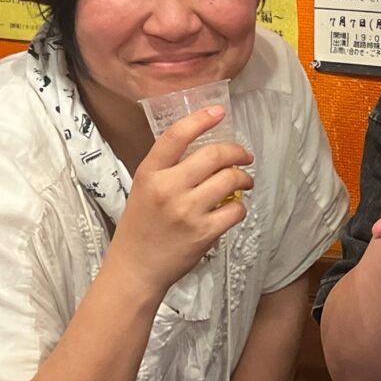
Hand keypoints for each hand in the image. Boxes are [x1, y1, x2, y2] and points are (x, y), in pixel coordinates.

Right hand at [110, 106, 253, 295]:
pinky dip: (239, 207)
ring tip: (244, 182)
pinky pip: (236, 209)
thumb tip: (206, 148)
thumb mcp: (144, 188)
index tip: (218, 111)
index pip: (176, 136)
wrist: (135, 269)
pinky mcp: (203, 232)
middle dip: (237, 152)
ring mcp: (187, 211)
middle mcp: (168, 188)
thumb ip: (168, 167)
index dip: (200, 119)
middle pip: (214, 155)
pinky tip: (233, 208)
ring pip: (230, 180)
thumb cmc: (141, 226)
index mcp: (150, 173)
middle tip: (244, 156)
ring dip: (244, 178)